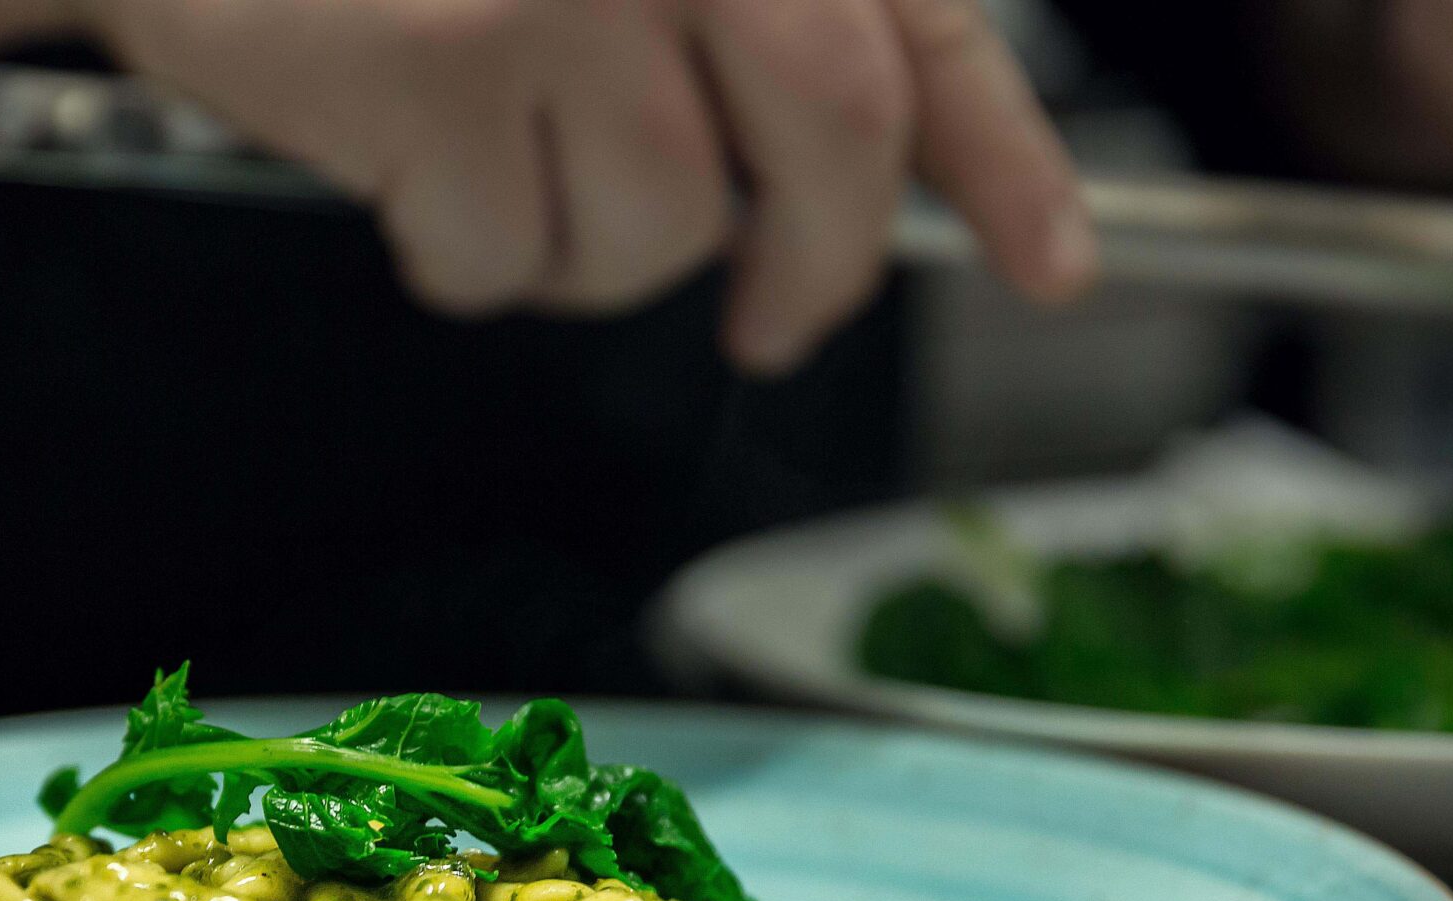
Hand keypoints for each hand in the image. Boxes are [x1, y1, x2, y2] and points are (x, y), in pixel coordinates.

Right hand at [84, 0, 1097, 372]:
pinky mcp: (444, 66)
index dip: (1000, 156)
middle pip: (829, 143)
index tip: (1054, 264)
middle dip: (815, 266)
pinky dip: (460, 255)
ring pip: (658, 226)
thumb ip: (740, 12)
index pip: (916, 25)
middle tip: (773, 318)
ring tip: (494, 171)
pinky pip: (507, 261)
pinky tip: (398, 165)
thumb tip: (838, 191)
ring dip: (585, 251)